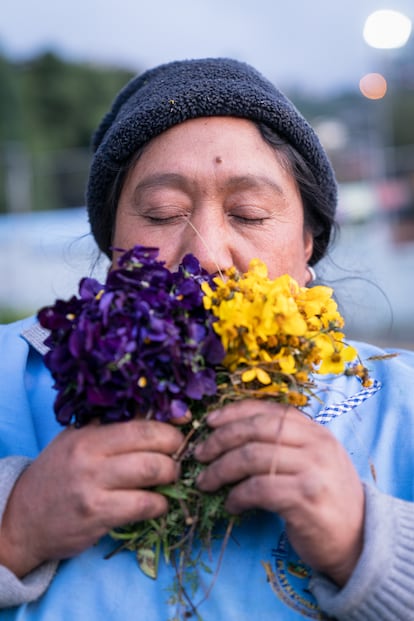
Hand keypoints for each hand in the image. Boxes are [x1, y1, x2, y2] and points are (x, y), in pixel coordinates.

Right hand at [0, 417, 183, 577]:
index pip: (139, 420)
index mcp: (88, 433)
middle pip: (150, 441)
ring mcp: (92, 486)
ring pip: (151, 471)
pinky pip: (143, 505)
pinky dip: (160, 504)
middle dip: (175, 448)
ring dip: (171, 475)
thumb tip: (159, 414)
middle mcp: (89, 455)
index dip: (169, 423)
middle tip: (178, 455)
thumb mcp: (77, 441)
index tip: (183, 426)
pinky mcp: (96, 515)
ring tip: (170, 478)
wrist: (24, 519)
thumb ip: (110, 428)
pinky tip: (158, 504)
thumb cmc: (58, 474)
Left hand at [195, 400, 364, 585]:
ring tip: (206, 482)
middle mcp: (317, 444)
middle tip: (199, 455)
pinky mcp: (306, 498)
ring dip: (221, 470)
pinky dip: (238, 495)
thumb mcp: (312, 462)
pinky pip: (259, 489)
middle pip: (257, 429)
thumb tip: (229, 436)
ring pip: (252, 457)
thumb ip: (284, 445)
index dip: (234, 413)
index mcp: (316, 431)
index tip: (209, 422)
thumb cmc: (326, 499)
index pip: (269, 410)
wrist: (360, 541)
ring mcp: (313, 469)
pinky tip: (231, 505)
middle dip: (221, 440)